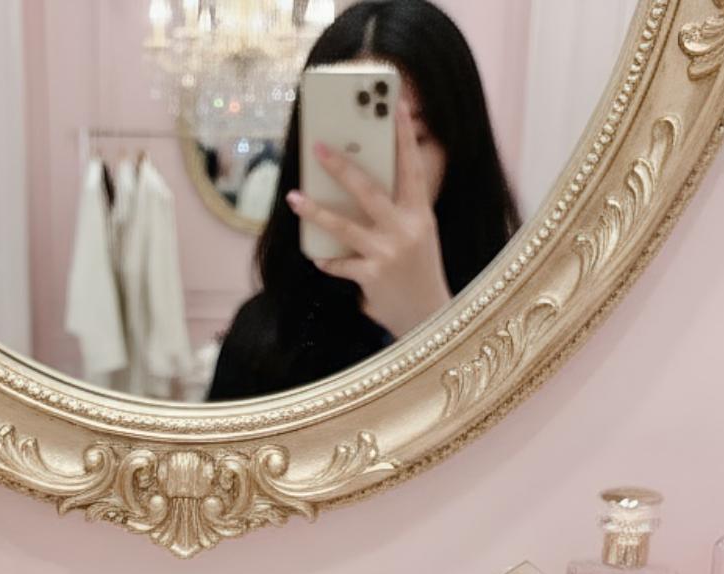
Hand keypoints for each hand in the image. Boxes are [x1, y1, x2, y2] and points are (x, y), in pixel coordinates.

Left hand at [289, 100, 452, 338]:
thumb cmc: (418, 270)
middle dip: (341, 166)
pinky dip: (327, 260)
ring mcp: (388, 253)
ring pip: (344, 225)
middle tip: (317, 146)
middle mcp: (406, 229)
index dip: (405, 136)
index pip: (412, 167)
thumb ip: (397, 210)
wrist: (429, 317)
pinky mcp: (372, 276)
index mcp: (421, 214)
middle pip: (368, 190)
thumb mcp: (419, 234)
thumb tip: (357, 185)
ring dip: (315, 210)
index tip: (396, 105)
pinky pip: (340, 262)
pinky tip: (317, 256)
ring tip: (294, 198)